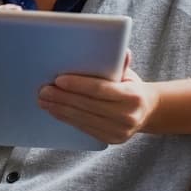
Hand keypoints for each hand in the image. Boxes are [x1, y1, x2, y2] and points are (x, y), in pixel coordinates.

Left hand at [38, 50, 157, 143]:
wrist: (147, 112)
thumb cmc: (132, 86)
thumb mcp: (129, 73)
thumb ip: (120, 63)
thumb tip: (120, 50)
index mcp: (133, 96)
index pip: (100, 89)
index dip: (78, 85)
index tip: (58, 80)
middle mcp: (128, 116)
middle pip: (87, 105)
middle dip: (62, 98)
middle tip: (43, 90)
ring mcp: (119, 131)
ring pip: (83, 119)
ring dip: (60, 109)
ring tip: (43, 101)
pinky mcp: (110, 140)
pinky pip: (84, 128)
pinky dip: (67, 118)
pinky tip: (55, 110)